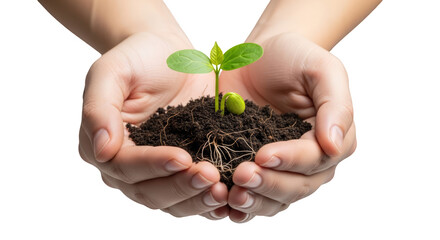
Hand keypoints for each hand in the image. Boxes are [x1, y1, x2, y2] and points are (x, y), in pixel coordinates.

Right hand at [78, 32, 228, 218]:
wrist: (169, 55)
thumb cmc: (138, 57)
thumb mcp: (111, 72)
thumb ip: (99, 108)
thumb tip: (101, 151)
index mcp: (106, 146)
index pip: (126, 167)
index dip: (154, 166)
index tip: (183, 157)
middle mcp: (128, 167)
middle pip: (149, 192)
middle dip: (181, 186)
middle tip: (210, 176)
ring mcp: (157, 172)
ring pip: (172, 202)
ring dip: (197, 200)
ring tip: (222, 190)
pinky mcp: (183, 170)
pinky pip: (192, 195)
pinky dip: (208, 200)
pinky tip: (228, 196)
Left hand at [219, 33, 355, 221]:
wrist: (257, 57)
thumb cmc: (292, 57)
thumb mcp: (320, 69)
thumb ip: (335, 104)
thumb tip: (335, 144)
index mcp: (331, 138)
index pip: (315, 159)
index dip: (290, 161)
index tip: (263, 155)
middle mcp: (311, 161)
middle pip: (296, 186)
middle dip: (269, 184)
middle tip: (241, 176)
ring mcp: (283, 169)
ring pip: (275, 199)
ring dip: (255, 201)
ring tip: (232, 195)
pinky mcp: (257, 170)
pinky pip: (254, 196)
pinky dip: (241, 205)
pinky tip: (223, 205)